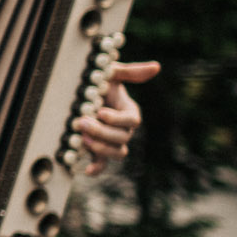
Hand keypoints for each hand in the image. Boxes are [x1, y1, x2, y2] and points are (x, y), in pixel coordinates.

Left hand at [76, 60, 158, 174]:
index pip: (131, 121)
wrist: (79, 97)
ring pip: (117, 153)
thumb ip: (131, 72)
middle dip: (102, 132)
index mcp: (129, 112)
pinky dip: (97, 169)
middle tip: (81, 122)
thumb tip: (157, 66)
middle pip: (122, 138)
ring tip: (82, 138)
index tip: (100, 113)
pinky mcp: (100, 152)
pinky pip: (103, 165)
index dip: (116, 119)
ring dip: (101, 148)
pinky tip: (86, 170)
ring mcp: (113, 143)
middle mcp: (124, 130)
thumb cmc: (98, 83)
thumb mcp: (111, 74)